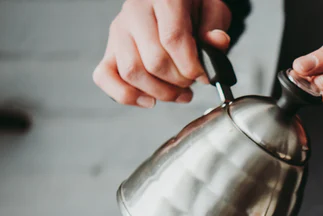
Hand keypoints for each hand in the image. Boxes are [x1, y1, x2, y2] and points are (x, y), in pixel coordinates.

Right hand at [93, 0, 231, 107]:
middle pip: (153, 60)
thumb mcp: (212, 10)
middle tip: (191, 82)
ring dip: (159, 92)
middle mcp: (135, 11)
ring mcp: (119, 31)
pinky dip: (126, 95)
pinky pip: (104, 77)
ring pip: (131, 72)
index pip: (172, 38)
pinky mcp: (110, 49)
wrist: (172, 2)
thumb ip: (215, 27)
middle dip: (178, 81)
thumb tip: (217, 42)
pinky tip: (149, 99)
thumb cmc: (192, 8)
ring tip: (177, 93)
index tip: (204, 76)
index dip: (191, 66)